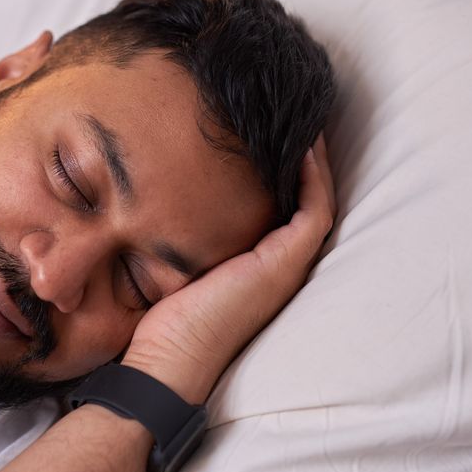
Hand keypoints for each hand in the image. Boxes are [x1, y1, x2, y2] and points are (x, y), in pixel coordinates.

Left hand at [122, 135, 335, 402]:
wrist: (166, 359)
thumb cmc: (160, 318)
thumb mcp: (173, 261)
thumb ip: (180, 231)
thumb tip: (155, 194)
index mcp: (258, 262)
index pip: (281, 204)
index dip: (283, 166)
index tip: (267, 128)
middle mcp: (280, 262)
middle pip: (304, 197)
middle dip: (303, 155)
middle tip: (295, 112)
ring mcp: (287, 264)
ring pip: (317, 199)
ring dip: (314, 158)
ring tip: (304, 116)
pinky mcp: (284, 263)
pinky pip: (315, 209)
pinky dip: (315, 175)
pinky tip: (304, 144)